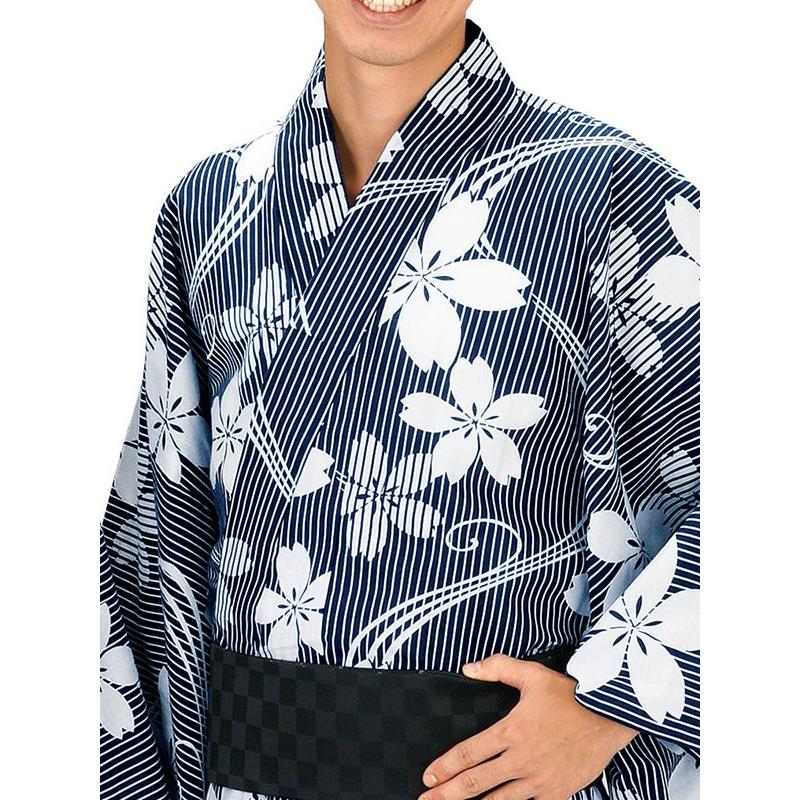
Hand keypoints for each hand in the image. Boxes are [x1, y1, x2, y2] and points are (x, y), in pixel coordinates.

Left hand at [418, 653, 637, 799]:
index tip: (428, 776)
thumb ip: (497, 668)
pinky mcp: (557, 793)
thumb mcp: (531, 674)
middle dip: (446, 794)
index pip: (468, 754)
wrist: (610, 717)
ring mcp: (539, 781)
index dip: (445, 767)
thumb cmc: (569, 694)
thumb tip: (468, 668)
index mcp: (510, 731)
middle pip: (475, 784)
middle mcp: (521, 760)